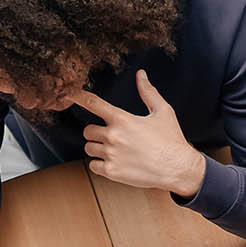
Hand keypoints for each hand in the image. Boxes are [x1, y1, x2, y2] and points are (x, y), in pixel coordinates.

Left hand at [73, 71, 204, 197]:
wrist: (178, 168)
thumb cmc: (171, 140)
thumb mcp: (162, 112)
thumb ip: (148, 92)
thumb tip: (141, 75)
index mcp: (122, 119)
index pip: (93, 104)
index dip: (78, 97)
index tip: (67, 94)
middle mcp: (113, 136)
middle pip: (88, 130)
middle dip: (97, 132)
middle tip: (112, 137)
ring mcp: (111, 155)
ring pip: (89, 148)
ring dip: (98, 148)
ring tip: (116, 151)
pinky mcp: (111, 172)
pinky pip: (93, 166)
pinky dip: (100, 164)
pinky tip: (115, 162)